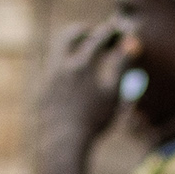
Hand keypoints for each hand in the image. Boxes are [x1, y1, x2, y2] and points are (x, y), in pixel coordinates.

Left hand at [35, 19, 131, 151]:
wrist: (64, 142)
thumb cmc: (94, 120)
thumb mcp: (113, 94)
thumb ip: (122, 66)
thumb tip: (131, 44)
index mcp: (82, 64)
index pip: (98, 37)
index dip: (109, 32)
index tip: (117, 31)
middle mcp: (62, 66)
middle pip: (68, 36)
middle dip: (81, 31)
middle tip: (91, 32)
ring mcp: (49, 77)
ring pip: (57, 52)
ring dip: (71, 48)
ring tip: (83, 56)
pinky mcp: (42, 90)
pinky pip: (52, 70)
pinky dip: (64, 67)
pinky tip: (73, 80)